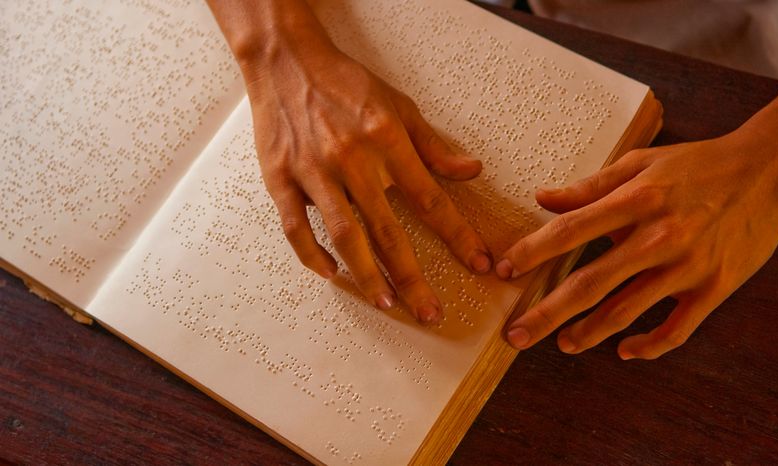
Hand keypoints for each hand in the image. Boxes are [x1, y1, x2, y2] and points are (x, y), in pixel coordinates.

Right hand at [228, 15, 489, 323]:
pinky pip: (295, 227)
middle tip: (429, 313)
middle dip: (412, 277)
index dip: (457, 236)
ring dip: (366, 276)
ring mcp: (313, 172)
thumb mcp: (399, 106)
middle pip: (387, 232)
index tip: (478, 265)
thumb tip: (472, 171)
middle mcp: (352, 160)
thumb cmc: (346, 84)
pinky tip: (331, 275)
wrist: (287, 62)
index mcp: (387, 141)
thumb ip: (434, 145)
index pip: (430, 200)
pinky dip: (312, 255)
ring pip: (344, 236)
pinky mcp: (280, 178)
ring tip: (386, 303)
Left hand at [497, 122, 777, 358]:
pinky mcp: (714, 287)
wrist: (770, 171)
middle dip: (547, 312)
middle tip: (515, 335)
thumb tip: (542, 197)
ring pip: (628, 310)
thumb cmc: (699, 164)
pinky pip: (677, 329)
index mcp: (637, 200)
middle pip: (591, 283)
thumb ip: (591, 185)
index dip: (533, 251)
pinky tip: (624, 351)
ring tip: (563, 344)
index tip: (504, 269)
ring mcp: (688, 266)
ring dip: (589, 333)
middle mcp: (659, 236)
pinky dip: (649, 345)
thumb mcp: (643, 162)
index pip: (572, 230)